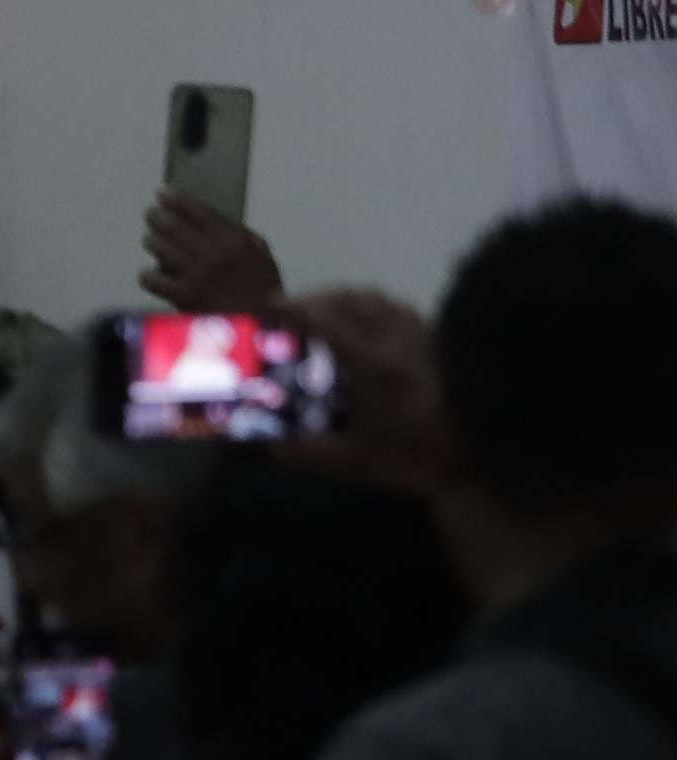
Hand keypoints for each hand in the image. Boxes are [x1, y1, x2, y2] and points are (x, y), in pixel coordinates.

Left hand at [143, 191, 283, 312]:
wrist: (261, 325)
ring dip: (152, 241)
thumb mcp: (260, 255)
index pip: (200, 212)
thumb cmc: (263, 289)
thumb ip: (238, 234)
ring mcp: (196, 275)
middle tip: (152, 215)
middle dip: (157, 217)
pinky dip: (149, 275)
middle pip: (172, 225)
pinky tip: (154, 276)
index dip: (178, 200)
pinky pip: (151, 278)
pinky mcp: (182, 296)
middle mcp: (214, 253)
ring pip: (158, 247)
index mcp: (235, 241)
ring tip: (153, 241)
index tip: (162, 192)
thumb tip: (209, 217)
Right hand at [281, 286, 460, 493]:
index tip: (267, 306)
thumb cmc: (422, 455)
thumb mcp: (360, 462)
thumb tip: (277, 446)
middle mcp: (395, 337)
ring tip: (332, 313)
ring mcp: (423, 335)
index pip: (323, 317)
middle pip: (350, 297)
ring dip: (348, 298)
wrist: (491, 452)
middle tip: (295, 310)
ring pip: (379, 298)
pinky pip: (402, 310)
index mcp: (370, 360)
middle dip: (316, 297)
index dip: (291, 308)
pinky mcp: (442, 342)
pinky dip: (378, 309)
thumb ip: (313, 453)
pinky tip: (375, 329)